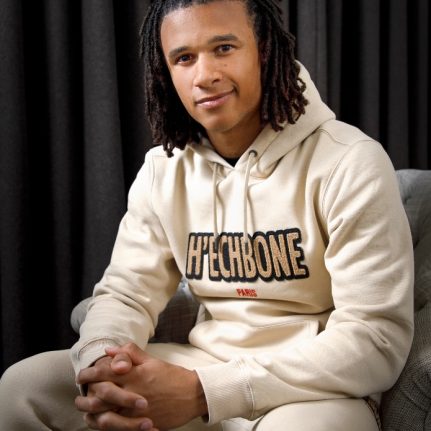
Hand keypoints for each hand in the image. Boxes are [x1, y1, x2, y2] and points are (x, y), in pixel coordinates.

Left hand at [77, 343, 207, 429]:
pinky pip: (118, 428)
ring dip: (91, 413)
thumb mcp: (152, 360)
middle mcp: (133, 392)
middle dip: (85, 396)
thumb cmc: (172, 376)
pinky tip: (99, 422)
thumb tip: (109, 350)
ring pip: (105, 415)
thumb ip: (130, 354)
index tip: (82, 375)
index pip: (104, 372)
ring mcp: (136, 411)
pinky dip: (105, 426)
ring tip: (85, 410)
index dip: (89, 373)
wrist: (193, 395)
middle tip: (79, 396)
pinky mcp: (141, 425)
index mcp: (135, 374)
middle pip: (100, 395)